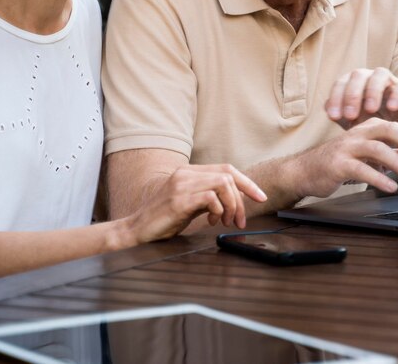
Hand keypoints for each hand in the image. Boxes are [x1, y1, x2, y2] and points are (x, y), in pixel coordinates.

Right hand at [125, 164, 266, 243]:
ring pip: (222, 184)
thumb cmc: (164, 219)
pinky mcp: (178, 200)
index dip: (247, 182)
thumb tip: (234, 201)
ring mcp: (181, 185)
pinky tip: (211, 221)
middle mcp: (185, 173)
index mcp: (189, 172)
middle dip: (242, 198)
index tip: (261, 197)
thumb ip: (209, 197)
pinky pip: (210, 198)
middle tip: (239, 220)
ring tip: (225, 221)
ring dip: (232, 205)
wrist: (136, 230)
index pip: (226, 169)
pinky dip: (218, 210)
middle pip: (227, 175)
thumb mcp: (190, 204)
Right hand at [287, 117, 397, 198]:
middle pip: (390, 130)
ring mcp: (346, 148)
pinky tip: (390, 187)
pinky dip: (379, 178)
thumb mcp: (367, 156)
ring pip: (377, 149)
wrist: (304, 171)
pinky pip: (361, 169)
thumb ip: (390, 155)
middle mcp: (357, 133)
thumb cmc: (338, 163)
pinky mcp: (337, 164)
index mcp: (366, 128)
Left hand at [325, 67, 397, 131]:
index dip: (335, 98)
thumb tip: (327, 109)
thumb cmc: (372, 125)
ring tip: (370, 110)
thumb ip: (340, 116)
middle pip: (358, 75)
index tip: (333, 117)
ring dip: (373, 91)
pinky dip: (397, 94)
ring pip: (380, 74)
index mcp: (354, 82)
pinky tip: (392, 108)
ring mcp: (391, 81)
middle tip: (350, 115)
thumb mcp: (354, 123)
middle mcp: (370, 77)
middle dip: (352, 94)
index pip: (340, 83)